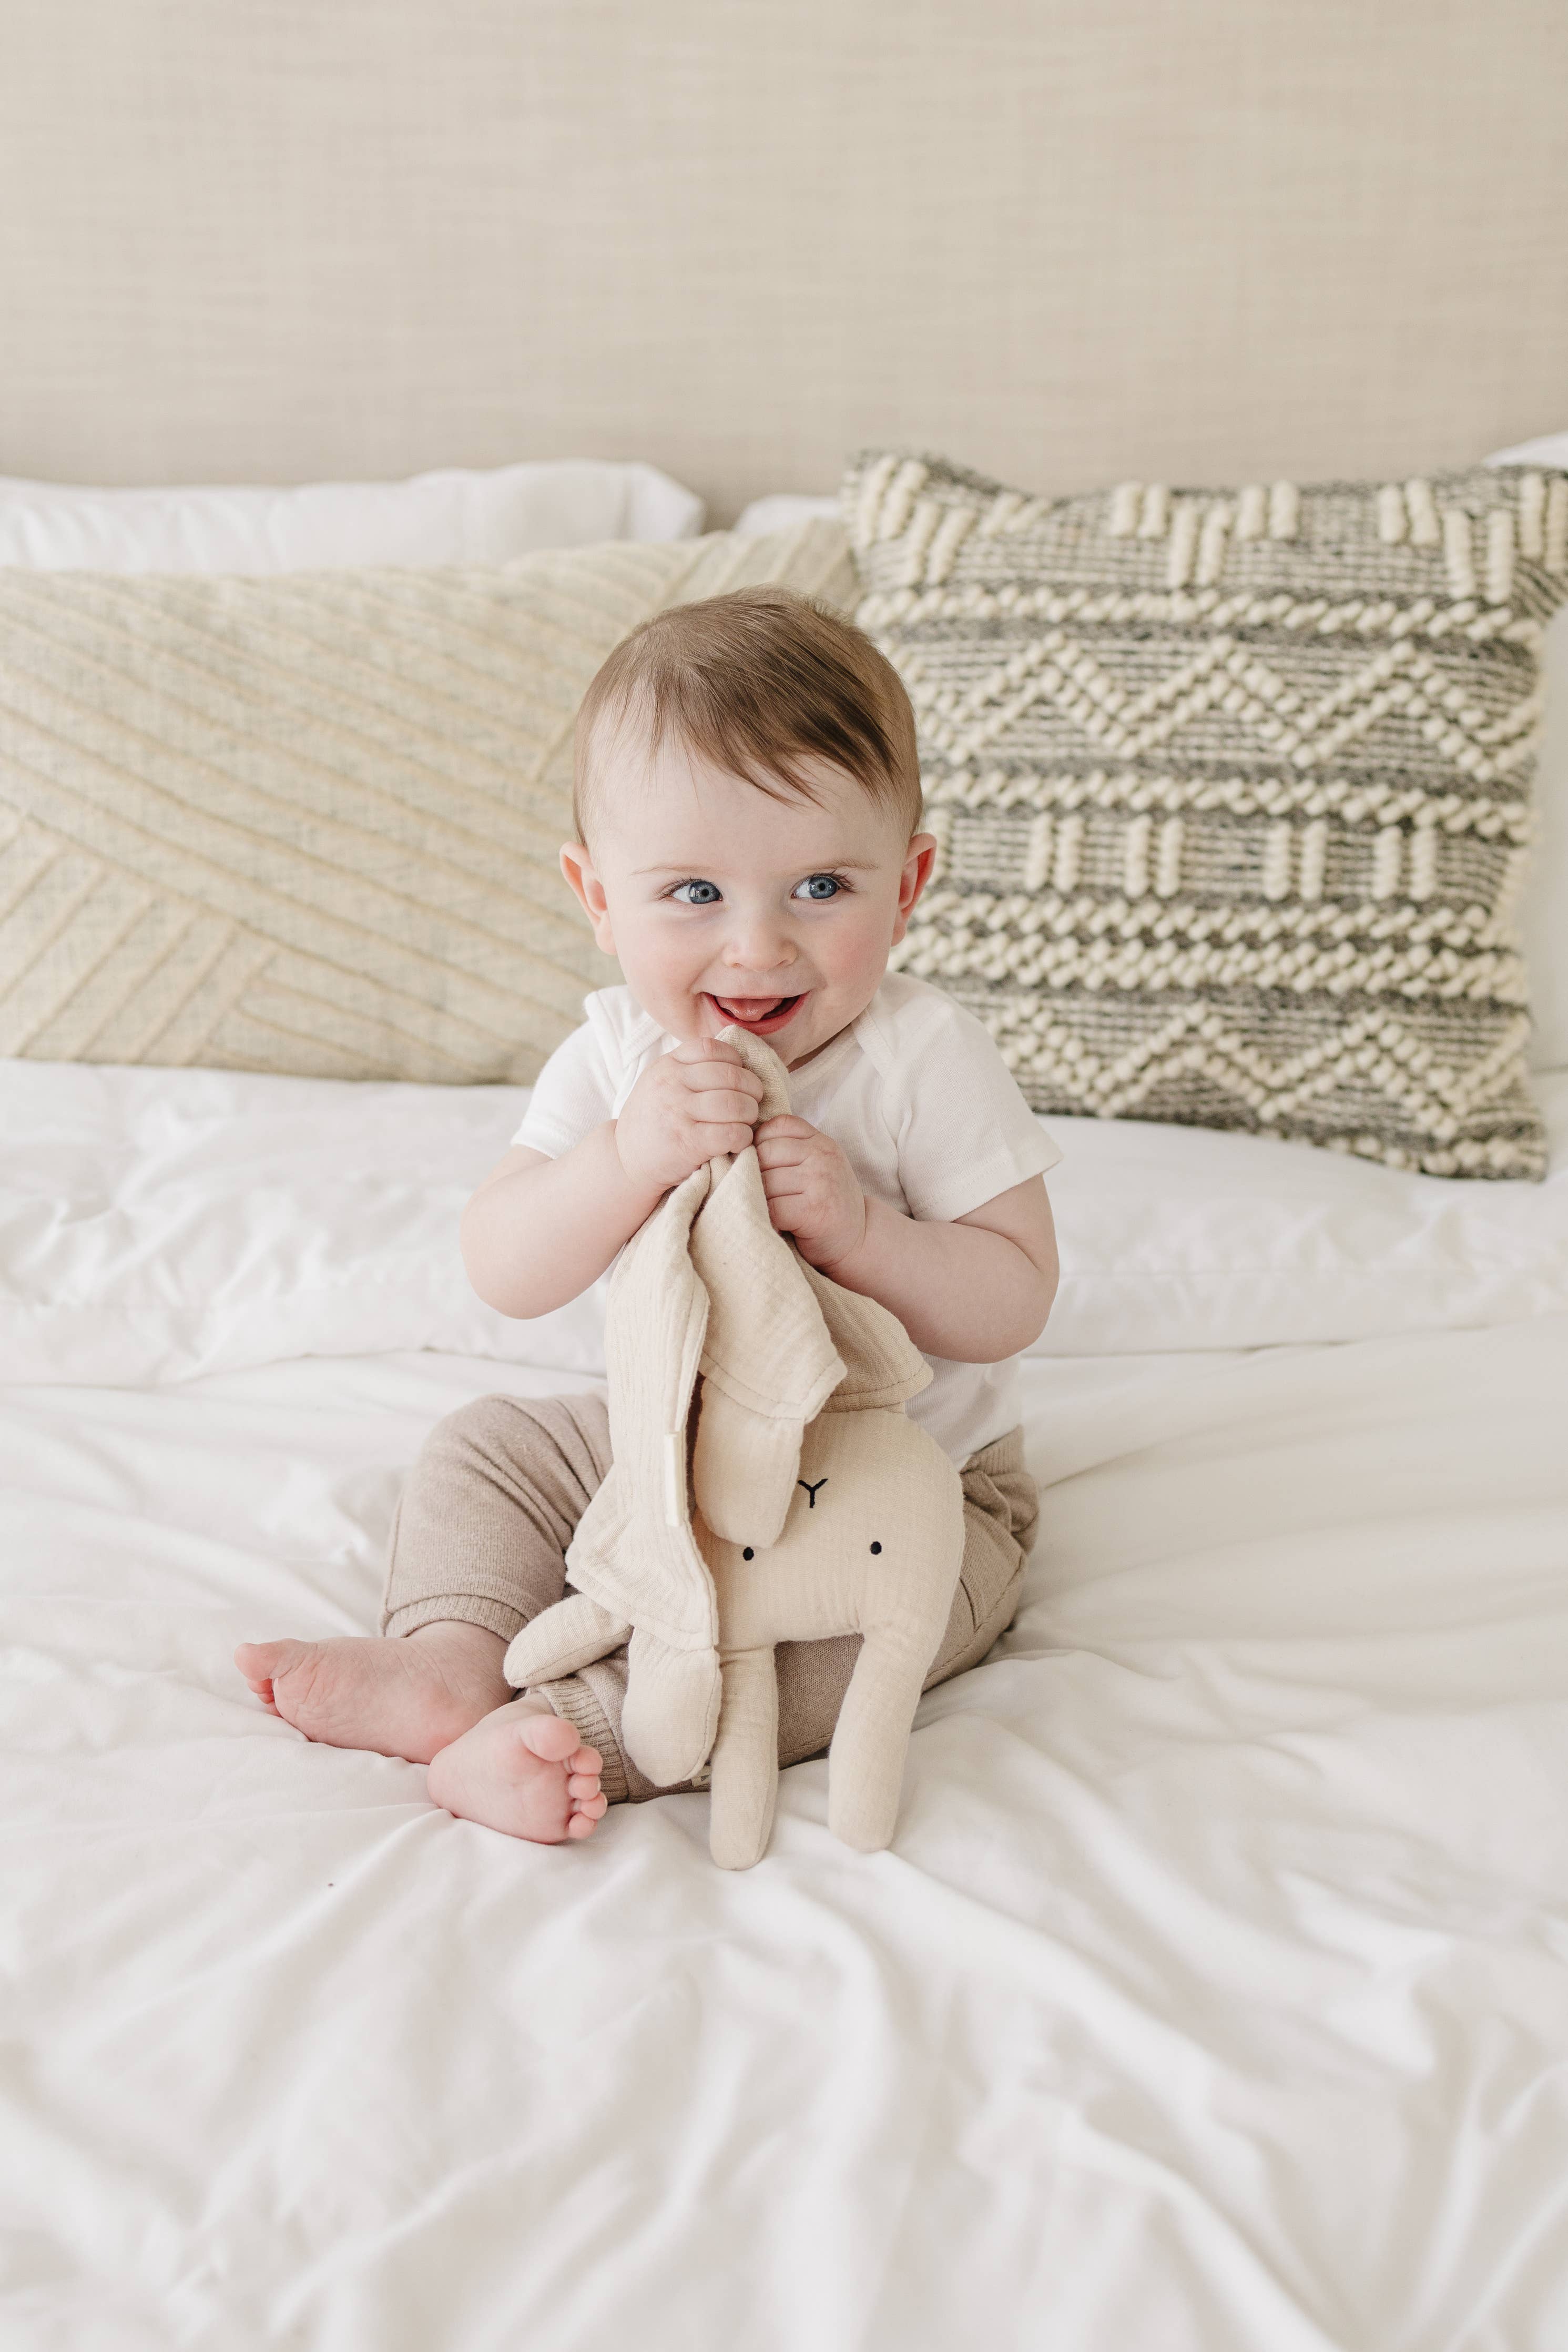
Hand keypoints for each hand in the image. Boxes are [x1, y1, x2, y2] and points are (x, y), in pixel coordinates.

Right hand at [613, 1038, 764, 1193]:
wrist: (625, 1160)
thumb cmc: (651, 1121)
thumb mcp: (658, 1082)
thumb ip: (687, 1068)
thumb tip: (733, 1060)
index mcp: (667, 1065)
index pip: (711, 1049)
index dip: (735, 1061)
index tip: (740, 1076)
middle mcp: (671, 1085)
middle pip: (730, 1075)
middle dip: (752, 1089)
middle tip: (752, 1101)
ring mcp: (678, 1113)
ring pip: (735, 1103)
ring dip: (750, 1114)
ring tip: (745, 1122)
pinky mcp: (688, 1142)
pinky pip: (731, 1133)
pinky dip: (743, 1137)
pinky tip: (738, 1140)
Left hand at [753, 1115, 866, 1271]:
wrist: (859, 1241)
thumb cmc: (827, 1204)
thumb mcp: (817, 1167)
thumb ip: (791, 1151)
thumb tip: (741, 1146)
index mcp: (821, 1141)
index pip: (778, 1126)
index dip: (761, 1144)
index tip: (763, 1167)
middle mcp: (823, 1156)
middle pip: (765, 1152)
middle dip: (755, 1173)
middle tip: (760, 1193)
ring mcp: (820, 1182)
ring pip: (766, 1181)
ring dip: (759, 1199)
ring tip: (766, 1210)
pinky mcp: (814, 1210)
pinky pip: (773, 1208)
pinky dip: (768, 1219)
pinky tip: (774, 1224)